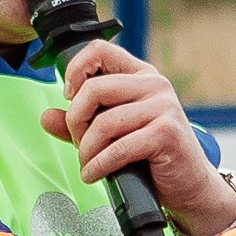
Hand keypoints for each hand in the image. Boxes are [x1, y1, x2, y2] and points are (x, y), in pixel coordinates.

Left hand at [41, 42, 235, 235]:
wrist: (189, 186)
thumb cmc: (152, 158)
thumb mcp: (113, 135)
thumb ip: (82, 123)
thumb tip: (46, 116)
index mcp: (141, 76)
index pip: (100, 50)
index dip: (76, 69)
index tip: (69, 96)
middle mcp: (154, 85)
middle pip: (94, 88)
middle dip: (76, 121)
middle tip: (78, 143)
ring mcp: (163, 107)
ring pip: (104, 122)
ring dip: (86, 150)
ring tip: (87, 164)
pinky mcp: (166, 133)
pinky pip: (118, 148)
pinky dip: (98, 165)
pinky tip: (94, 174)